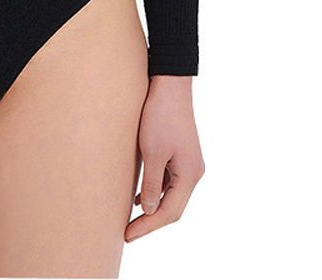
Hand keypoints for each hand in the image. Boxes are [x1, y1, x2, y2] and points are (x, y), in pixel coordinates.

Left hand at [125, 75, 203, 241]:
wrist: (170, 85)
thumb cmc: (160, 116)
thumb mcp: (152, 152)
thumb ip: (152, 184)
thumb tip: (150, 210)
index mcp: (189, 175)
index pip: (169, 212)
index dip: (148, 226)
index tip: (128, 235)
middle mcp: (193, 172)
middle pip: (172, 207)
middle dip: (151, 222)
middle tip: (128, 233)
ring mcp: (188, 162)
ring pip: (171, 194)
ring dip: (153, 207)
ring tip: (131, 220)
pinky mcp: (180, 153)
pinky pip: (169, 180)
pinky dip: (155, 191)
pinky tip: (140, 196)